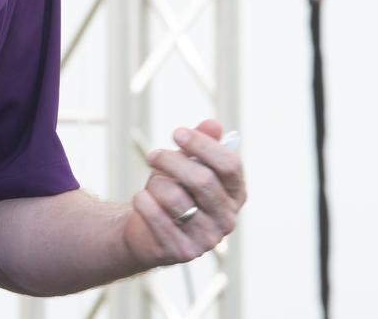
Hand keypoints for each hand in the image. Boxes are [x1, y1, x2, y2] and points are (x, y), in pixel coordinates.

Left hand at [122, 118, 246, 267]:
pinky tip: (142, 201)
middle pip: (202, 179)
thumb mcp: (187, 164)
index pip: (229, 164)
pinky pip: (154, 214)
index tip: (177, 133)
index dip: (202, 144)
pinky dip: (142, 200)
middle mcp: (227, 219)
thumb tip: (213, 124)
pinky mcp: (182, 252)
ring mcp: (207, 239)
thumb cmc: (173, 190)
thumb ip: (202, 144)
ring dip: (155, 184)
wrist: (148, 229)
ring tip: (152, 186)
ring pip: (174, 196)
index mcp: (235, 194)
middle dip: (171, 161)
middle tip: (153, 155)